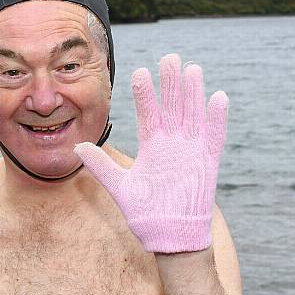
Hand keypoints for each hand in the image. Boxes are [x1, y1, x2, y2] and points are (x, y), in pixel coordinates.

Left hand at [74, 53, 227, 252]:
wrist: (170, 238)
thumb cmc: (146, 215)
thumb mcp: (121, 188)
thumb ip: (102, 167)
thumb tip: (76, 148)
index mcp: (153, 146)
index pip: (149, 113)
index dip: (146, 93)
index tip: (140, 72)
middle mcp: (173, 144)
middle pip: (173, 106)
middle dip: (171, 83)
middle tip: (170, 57)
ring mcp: (192, 151)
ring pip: (193, 115)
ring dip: (193, 93)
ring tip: (192, 69)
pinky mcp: (208, 163)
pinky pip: (214, 137)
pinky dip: (217, 119)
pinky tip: (218, 97)